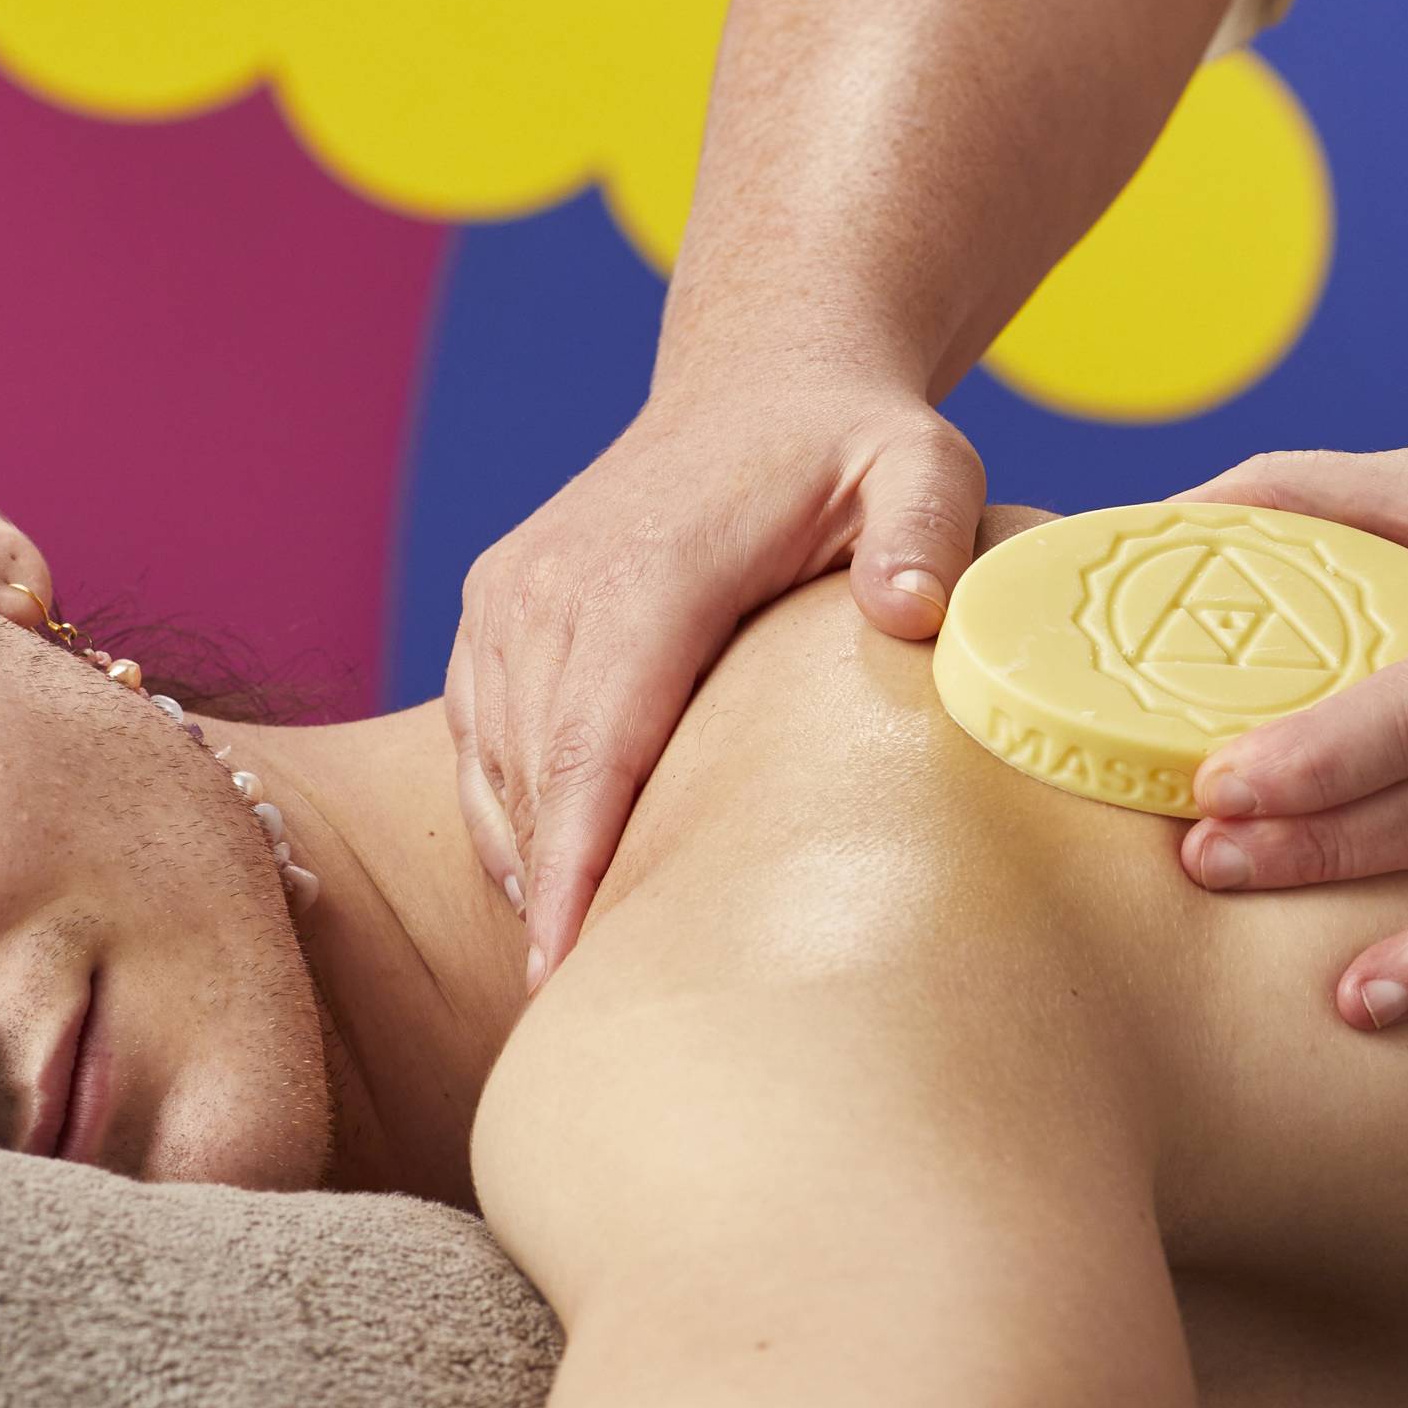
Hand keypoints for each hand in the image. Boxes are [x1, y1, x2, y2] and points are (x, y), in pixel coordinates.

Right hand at [447, 378, 984, 988]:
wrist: (762, 377)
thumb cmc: (856, 442)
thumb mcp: (923, 463)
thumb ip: (925, 530)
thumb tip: (910, 609)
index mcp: (648, 565)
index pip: (593, 738)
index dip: (574, 862)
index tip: (564, 976)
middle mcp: (553, 582)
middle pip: (535, 775)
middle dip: (553, 904)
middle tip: (589, 1030)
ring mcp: (510, 598)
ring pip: (497, 769)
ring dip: (531, 872)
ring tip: (584, 987)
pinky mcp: (494, 614)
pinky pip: (482, 743)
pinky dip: (513, 823)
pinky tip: (562, 893)